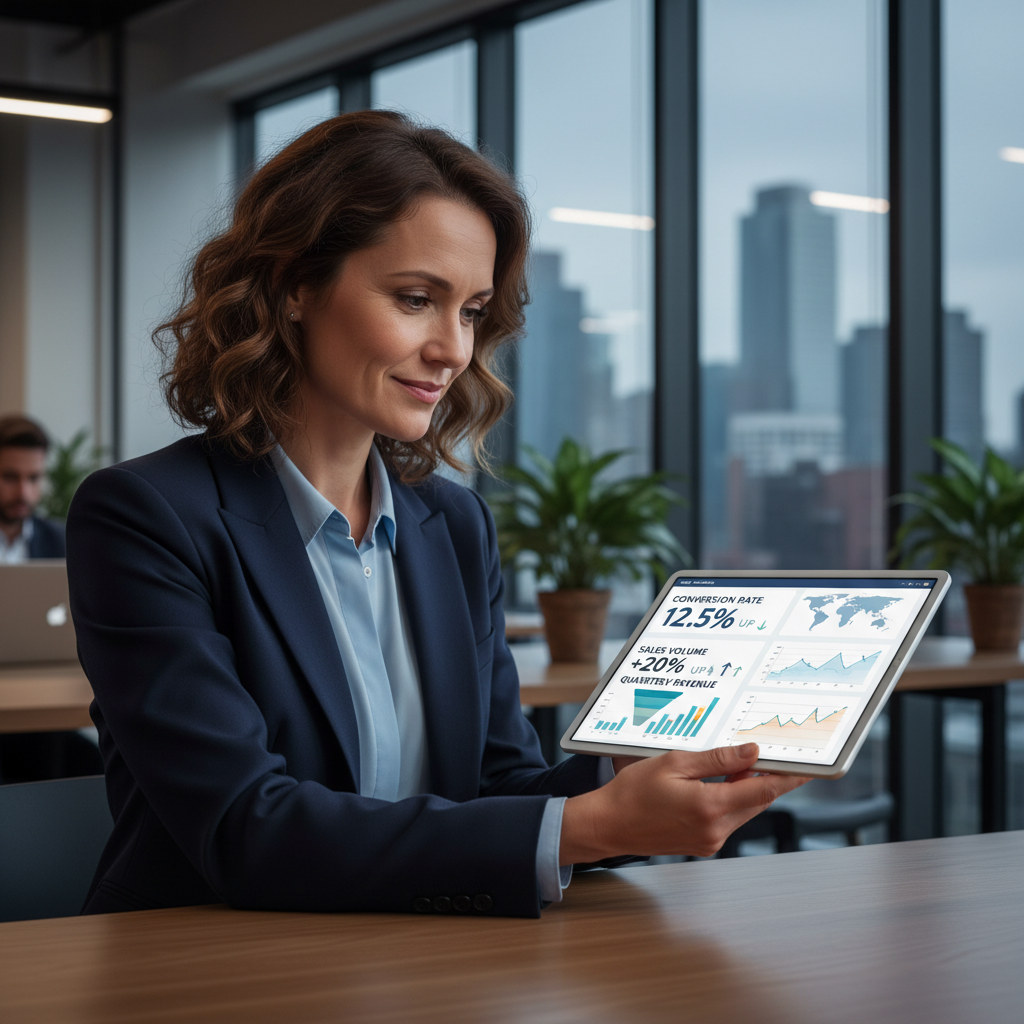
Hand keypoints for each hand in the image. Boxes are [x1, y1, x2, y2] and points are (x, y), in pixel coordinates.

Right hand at [561, 743, 809, 862]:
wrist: (609, 824)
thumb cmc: (633, 792)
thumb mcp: (674, 763)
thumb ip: (716, 759)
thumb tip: (750, 752)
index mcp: (709, 807)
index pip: (763, 789)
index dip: (788, 776)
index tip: (807, 765)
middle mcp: (715, 829)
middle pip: (757, 800)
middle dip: (766, 776)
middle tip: (774, 753)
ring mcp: (711, 840)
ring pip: (744, 809)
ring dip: (747, 787)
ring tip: (740, 762)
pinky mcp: (704, 844)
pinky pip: (729, 818)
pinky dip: (731, 799)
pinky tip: (720, 782)